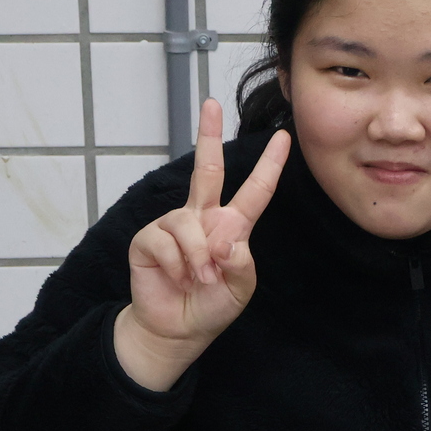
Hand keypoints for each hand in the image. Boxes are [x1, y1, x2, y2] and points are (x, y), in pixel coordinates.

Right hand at [115, 100, 290, 390]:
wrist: (178, 327)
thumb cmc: (212, 304)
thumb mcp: (240, 287)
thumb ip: (240, 263)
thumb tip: (223, 240)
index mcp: (231, 225)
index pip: (255, 191)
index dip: (269, 165)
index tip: (282, 137)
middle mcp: (202, 217)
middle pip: (207, 169)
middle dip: (208, 134)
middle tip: (211, 103)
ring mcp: (174, 224)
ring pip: (189, 224)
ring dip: (198, 258)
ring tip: (200, 279)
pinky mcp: (148, 238)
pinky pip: (166, 242)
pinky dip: (177, 265)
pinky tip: (177, 278)